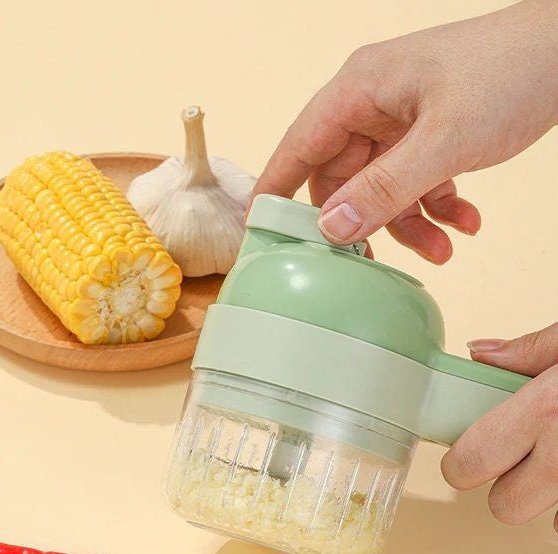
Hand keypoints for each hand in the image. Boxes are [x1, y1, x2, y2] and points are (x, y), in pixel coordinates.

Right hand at [252, 0, 557, 262]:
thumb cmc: (514, 71)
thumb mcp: (445, 140)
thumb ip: (385, 189)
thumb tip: (333, 228)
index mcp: (359, 90)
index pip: (298, 147)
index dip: (275, 191)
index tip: (261, 234)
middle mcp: (372, 105)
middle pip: (341, 178)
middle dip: (363, 222)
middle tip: (373, 260)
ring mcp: (401, 121)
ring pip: (381, 187)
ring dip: (409, 222)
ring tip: (442, 250)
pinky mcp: (428, 134)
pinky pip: (415, 181)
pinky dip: (436, 206)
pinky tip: (464, 223)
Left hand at [442, 322, 557, 530]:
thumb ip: (530, 349)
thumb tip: (481, 352)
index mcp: (548, 407)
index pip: (475, 458)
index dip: (460, 463)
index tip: (458, 457)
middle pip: (505, 505)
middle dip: (497, 484)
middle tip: (502, 459)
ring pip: (544, 517)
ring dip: (536, 494)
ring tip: (542, 457)